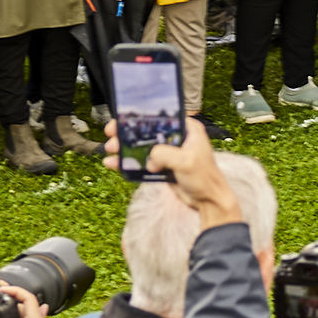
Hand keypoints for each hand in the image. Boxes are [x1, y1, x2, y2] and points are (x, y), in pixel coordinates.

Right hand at [113, 118, 243, 220]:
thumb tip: (150, 158)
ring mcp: (169, 151)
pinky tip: (113, 163)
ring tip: (110, 151)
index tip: (120, 121)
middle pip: (147, 130)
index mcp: (188, 129)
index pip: (160, 117)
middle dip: (126, 134)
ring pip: (141, 145)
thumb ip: (165, 154)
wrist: (207, 200)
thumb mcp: (186, 162)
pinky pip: (141, 160)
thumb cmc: (204, 178)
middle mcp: (178, 137)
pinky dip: (128, 161)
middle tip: (111, 139)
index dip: (139, 117)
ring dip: (124, 148)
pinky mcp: (162, 165)